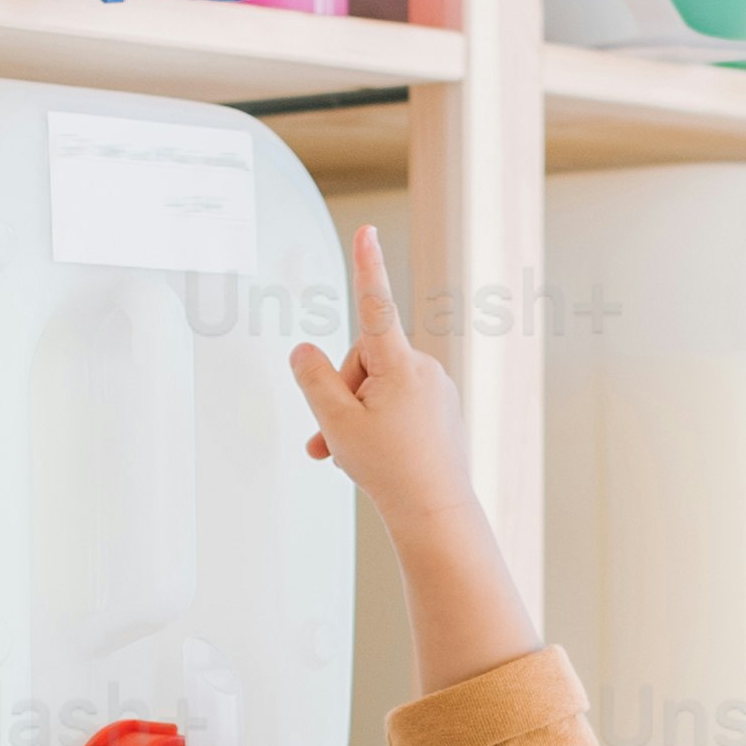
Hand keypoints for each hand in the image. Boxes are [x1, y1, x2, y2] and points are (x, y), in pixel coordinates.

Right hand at [291, 221, 472, 529]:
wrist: (436, 514)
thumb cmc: (391, 470)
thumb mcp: (335, 423)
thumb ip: (314, 381)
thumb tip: (303, 351)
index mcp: (399, 365)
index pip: (374, 306)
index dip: (366, 266)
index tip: (367, 231)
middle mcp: (423, 370)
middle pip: (361, 363)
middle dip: (341, 395)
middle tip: (332, 440)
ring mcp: (436, 390)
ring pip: (377, 388)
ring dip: (356, 415)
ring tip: (351, 455)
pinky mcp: (441, 410)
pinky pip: (398, 405)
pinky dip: (380, 424)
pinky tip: (379, 456)